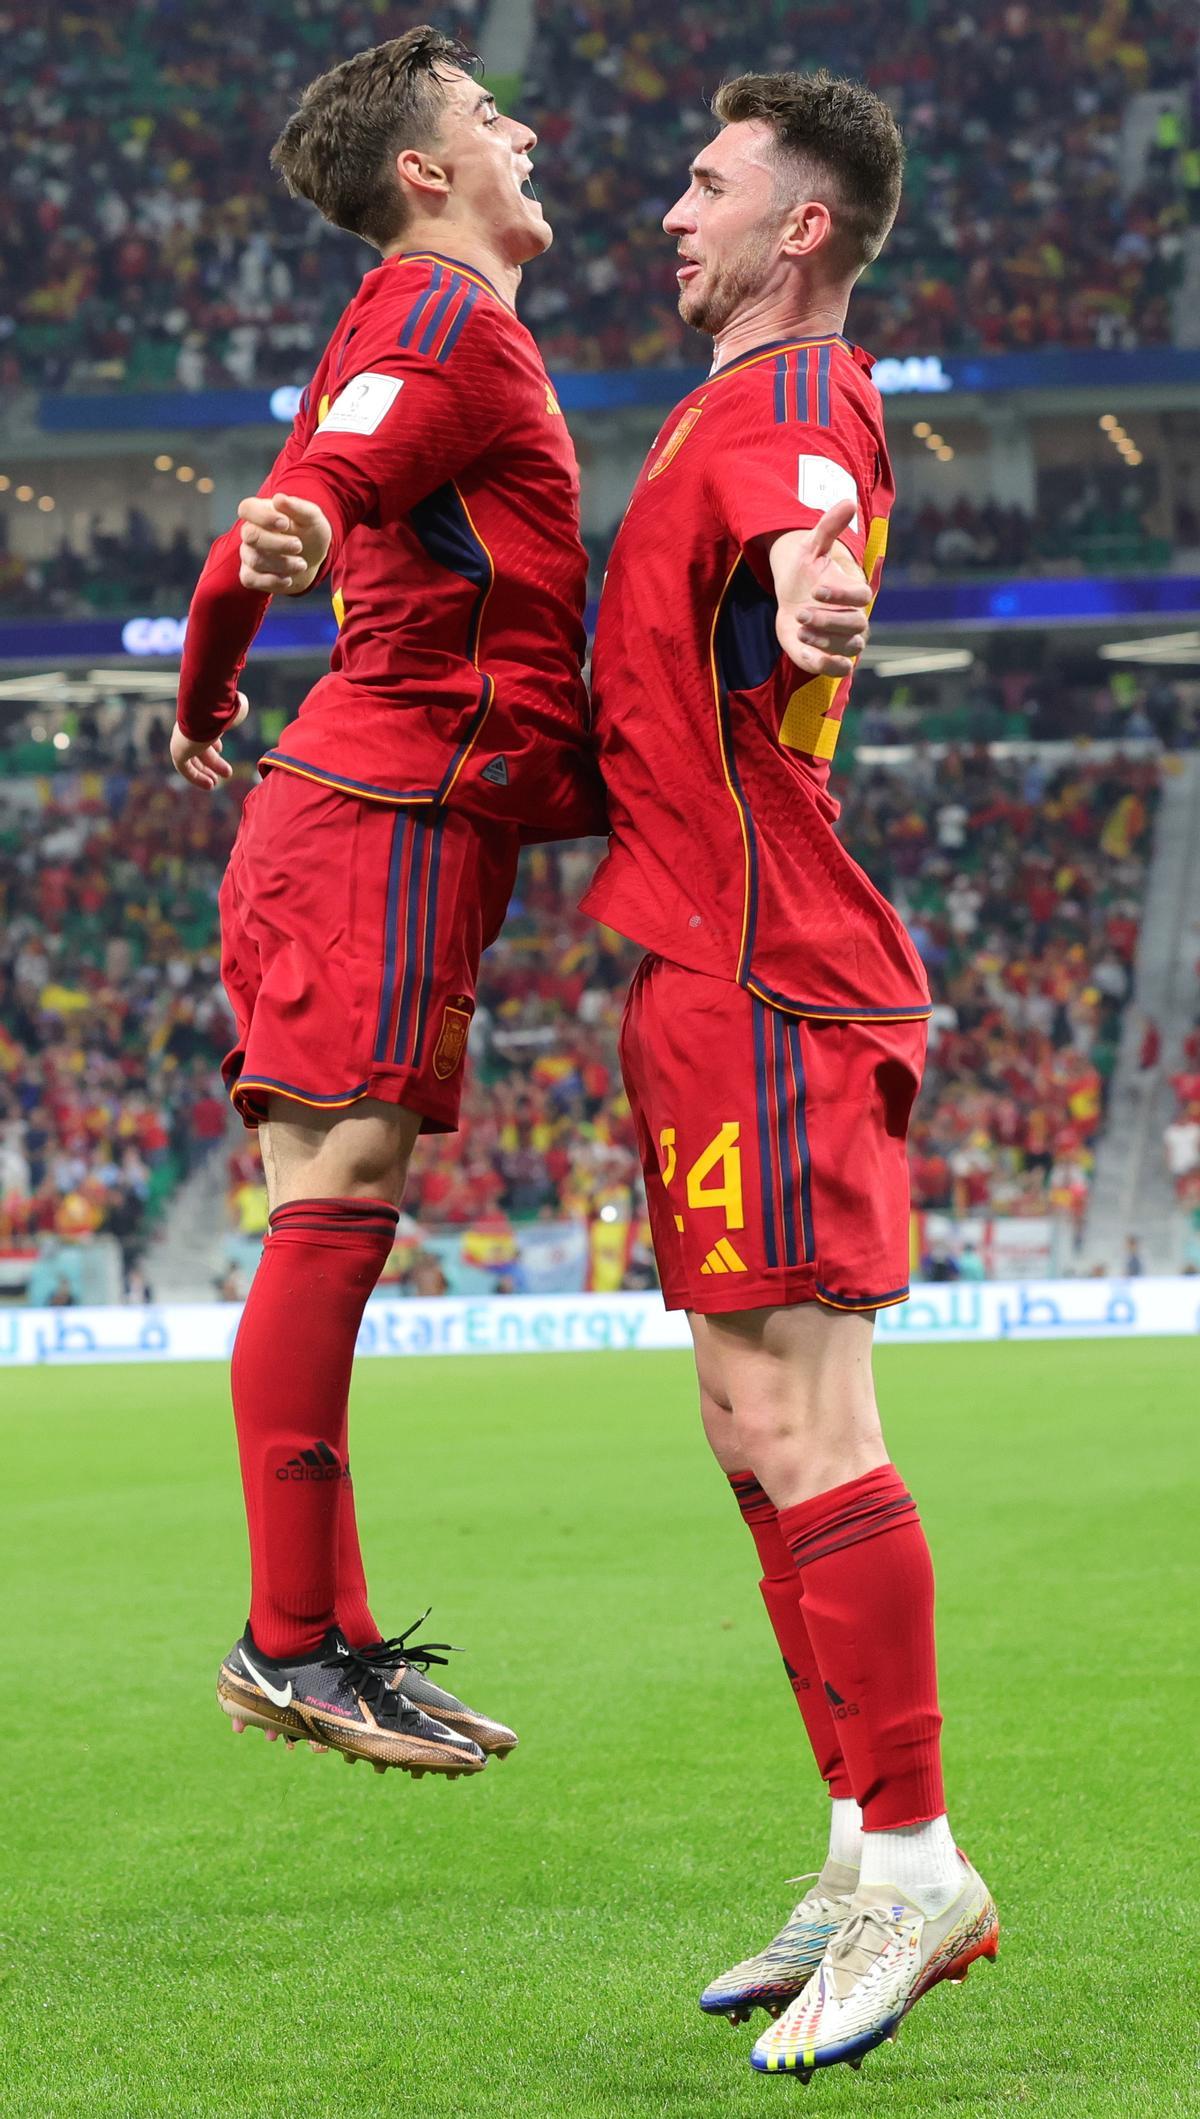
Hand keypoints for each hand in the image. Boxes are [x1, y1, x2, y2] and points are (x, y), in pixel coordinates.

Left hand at [170, 693, 248, 790]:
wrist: (203, 710)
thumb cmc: (222, 708)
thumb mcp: (233, 709)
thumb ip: (237, 710)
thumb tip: (242, 705)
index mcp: (198, 719)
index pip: (202, 733)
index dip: (211, 743)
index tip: (220, 750)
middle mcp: (187, 729)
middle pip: (198, 749)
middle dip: (212, 762)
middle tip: (226, 773)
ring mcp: (181, 741)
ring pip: (192, 761)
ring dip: (204, 773)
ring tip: (215, 784)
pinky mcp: (178, 752)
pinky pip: (185, 769)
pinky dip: (197, 778)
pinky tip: (209, 786)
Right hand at [237, 492, 331, 594]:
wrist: (312, 560)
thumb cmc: (309, 533)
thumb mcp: (312, 518)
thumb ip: (298, 507)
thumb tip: (279, 499)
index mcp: (261, 512)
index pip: (246, 508)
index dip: (263, 517)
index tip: (285, 523)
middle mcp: (250, 532)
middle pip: (250, 536)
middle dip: (277, 543)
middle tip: (299, 546)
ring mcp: (248, 554)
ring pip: (255, 560)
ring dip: (282, 564)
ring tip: (302, 564)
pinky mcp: (250, 575)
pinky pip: (250, 580)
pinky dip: (272, 582)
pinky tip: (288, 579)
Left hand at [770, 499, 871, 678]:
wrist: (794, 599)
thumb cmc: (807, 572)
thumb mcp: (812, 547)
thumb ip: (829, 527)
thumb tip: (848, 500)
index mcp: (855, 592)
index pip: (862, 596)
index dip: (842, 594)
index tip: (817, 588)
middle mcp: (855, 618)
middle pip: (856, 624)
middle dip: (829, 620)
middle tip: (802, 613)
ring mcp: (845, 641)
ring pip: (849, 647)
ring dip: (825, 641)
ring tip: (800, 629)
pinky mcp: (831, 658)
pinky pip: (840, 668)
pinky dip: (829, 666)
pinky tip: (810, 654)